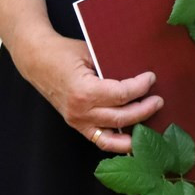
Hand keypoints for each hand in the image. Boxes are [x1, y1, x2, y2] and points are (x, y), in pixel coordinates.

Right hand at [14, 31, 163, 152]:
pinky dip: (117, 143)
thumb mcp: (90, 52)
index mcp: (84, 90)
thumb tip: (138, 71)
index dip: (140, 87)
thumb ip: (111, 66)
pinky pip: (100, 141)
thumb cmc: (63, 52)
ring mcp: (77, 121)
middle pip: (121, 117)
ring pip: (112, 136)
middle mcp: (80, 111)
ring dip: (135, 130)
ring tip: (151, 121)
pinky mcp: (76, 125)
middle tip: (158, 100)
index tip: (151, 78)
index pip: (121, 94)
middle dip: (144, 109)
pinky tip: (133, 140)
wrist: (37, 60)